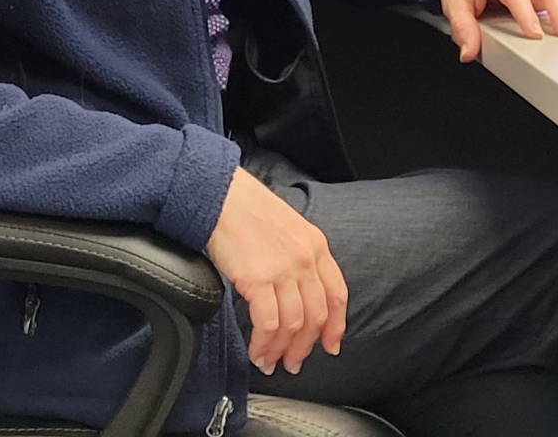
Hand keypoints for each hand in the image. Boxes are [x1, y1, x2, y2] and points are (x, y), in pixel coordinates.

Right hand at [205, 167, 347, 375]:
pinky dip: (264, 343)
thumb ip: (298, 258)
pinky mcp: (258, 278)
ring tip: (269, 361)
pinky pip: (268, 323)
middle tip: (293, 363)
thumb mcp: (287, 229)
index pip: (337, 294)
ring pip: (293, 324)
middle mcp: (305, 258)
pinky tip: (256, 350)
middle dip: (304, 346)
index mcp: (316, 245)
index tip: (330, 345)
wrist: (220, 195)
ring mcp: (284, 268)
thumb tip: (295, 295)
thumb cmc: (246, 210)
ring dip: (281, 350)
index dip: (335, 325)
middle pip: (315, 315)